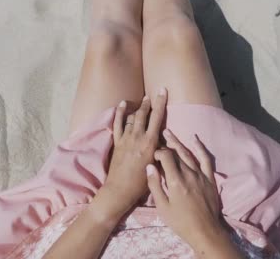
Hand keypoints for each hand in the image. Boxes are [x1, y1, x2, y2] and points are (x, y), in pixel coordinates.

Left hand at [95, 88, 167, 222]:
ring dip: (138, 107)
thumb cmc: (142, 182)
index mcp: (150, 143)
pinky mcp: (117, 142)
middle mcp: (138, 137)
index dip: (160, 103)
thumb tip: (163, 141)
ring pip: (132, 117)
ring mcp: (126, 138)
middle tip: (153, 93)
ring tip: (143, 100)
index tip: (162, 90)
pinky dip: (119, 113)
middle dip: (149, 102)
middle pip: (143, 114)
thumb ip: (160, 150)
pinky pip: (117, 124)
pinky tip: (122, 104)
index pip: (157, 118)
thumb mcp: (156, 164)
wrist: (121, 189)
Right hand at [147, 130, 237, 256]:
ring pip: (188, 154)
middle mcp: (188, 174)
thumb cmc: (180, 221)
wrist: (204, 231)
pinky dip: (200, 148)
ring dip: (178, 142)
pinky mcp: (210, 178)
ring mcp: (200, 175)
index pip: (165, 157)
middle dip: (166, 145)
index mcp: (175, 181)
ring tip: (169, 133)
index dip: (158, 153)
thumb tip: (150, 166)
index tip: (152, 156)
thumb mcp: (162, 207)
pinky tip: (194, 139)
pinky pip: (205, 159)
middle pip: (176, 153)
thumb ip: (155, 185)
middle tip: (159, 136)